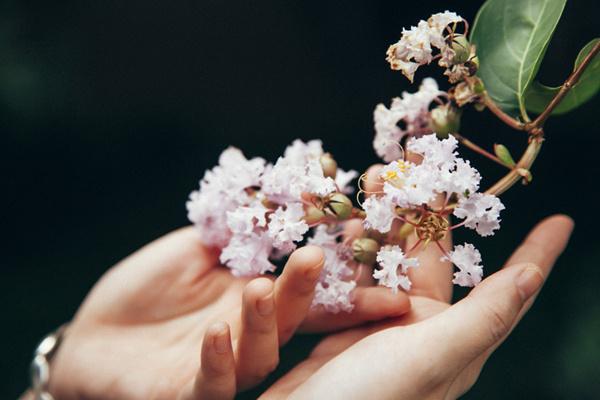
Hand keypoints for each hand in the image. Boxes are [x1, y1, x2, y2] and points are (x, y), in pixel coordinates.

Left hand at [49, 226, 409, 398]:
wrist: (96, 334)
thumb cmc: (149, 288)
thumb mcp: (196, 247)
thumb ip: (237, 233)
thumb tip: (280, 198)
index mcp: (257, 302)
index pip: (311, 300)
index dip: (348, 295)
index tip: (389, 288)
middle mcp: (248, 338)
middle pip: (292, 322)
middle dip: (309, 293)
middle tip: (315, 258)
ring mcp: (221, 369)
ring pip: (259, 355)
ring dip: (264, 322)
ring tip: (259, 287)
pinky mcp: (186, 393)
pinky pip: (210, 384)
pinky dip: (217, 360)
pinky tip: (215, 331)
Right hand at [261, 166, 572, 398]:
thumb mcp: (431, 358)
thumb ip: (482, 317)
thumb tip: (534, 275)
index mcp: (452, 338)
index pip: (507, 290)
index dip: (536, 253)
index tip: (563, 219)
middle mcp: (419, 328)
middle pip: (435, 257)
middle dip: (430, 208)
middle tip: (419, 159)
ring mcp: (377, 325)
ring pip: (389, 257)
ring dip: (385, 217)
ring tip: (374, 177)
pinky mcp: (340, 324)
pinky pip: (352, 272)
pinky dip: (350, 243)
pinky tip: (344, 220)